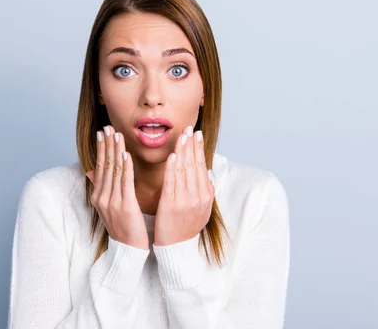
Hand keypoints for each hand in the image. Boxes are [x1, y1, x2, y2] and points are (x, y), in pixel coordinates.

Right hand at [86, 125, 148, 250]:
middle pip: (104, 165)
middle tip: (107, 126)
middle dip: (106, 144)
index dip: (101, 148)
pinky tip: (126, 155)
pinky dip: (125, 167)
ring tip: (117, 134)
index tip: (102, 132)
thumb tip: (90, 170)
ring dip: (115, 151)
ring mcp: (112, 202)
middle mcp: (101, 197)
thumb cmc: (122, 227)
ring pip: (113, 171)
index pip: (99, 166)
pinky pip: (125, 183)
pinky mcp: (125, 207)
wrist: (128, 250)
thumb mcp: (107, 207)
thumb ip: (100, 187)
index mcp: (98, 196)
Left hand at [154, 125, 214, 245]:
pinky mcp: (171, 205)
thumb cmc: (186, 227)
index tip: (196, 134)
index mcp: (206, 195)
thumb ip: (204, 190)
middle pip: (195, 165)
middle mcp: (198, 196)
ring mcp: (185, 201)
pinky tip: (172, 156)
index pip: (202, 166)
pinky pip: (172, 183)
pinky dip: (173, 169)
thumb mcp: (201, 209)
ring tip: (181, 136)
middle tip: (190, 128)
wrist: (177, 249)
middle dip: (192, 145)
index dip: (199, 148)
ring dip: (183, 151)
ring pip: (184, 170)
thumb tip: (206, 171)